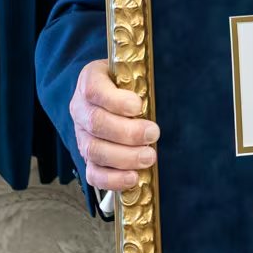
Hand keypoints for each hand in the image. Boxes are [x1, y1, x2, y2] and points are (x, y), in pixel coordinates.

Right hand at [69, 59, 159, 191]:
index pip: (94, 90)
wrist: (110, 95)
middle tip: (153, 134)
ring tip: (148, 157)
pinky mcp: (88, 158)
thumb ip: (142, 81)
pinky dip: (113, 179)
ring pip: (94, 150)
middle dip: (127, 132)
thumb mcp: (132, 73)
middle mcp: (81, 110)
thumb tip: (170, 93)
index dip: (115, 101)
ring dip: (124, 157)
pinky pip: (93, 173)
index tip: (138, 106)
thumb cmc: (127, 84)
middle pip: (96, 123)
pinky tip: (133, 178)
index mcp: (90, 82)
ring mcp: (82, 136)